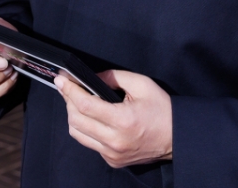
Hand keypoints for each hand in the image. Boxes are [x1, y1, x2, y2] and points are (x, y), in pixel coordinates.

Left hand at [55, 70, 172, 167]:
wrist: (177, 138)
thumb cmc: (162, 109)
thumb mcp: (142, 84)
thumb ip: (114, 77)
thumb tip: (91, 78)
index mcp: (123, 121)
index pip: (85, 105)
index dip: (69, 90)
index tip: (61, 79)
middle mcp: (115, 141)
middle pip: (76, 120)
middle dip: (68, 101)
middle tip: (69, 87)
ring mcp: (112, 154)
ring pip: (78, 134)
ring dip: (73, 115)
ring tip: (78, 101)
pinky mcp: (112, 161)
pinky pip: (90, 143)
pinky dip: (86, 128)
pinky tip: (92, 118)